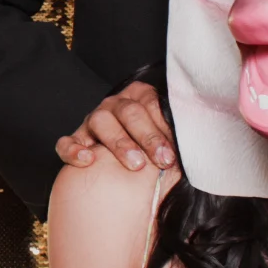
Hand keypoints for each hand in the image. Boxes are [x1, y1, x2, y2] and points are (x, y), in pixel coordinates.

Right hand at [57, 81, 175, 172]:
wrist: (127, 170)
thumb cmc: (153, 154)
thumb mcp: (168, 142)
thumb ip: (178, 140)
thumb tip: (200, 147)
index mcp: (139, 97)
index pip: (149, 103)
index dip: (162, 129)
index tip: (171, 155)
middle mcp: (114, 105)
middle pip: (128, 111)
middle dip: (147, 137)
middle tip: (161, 161)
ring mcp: (92, 121)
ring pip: (100, 121)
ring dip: (119, 142)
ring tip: (135, 165)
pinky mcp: (75, 139)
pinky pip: (67, 141)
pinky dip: (75, 150)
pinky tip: (88, 161)